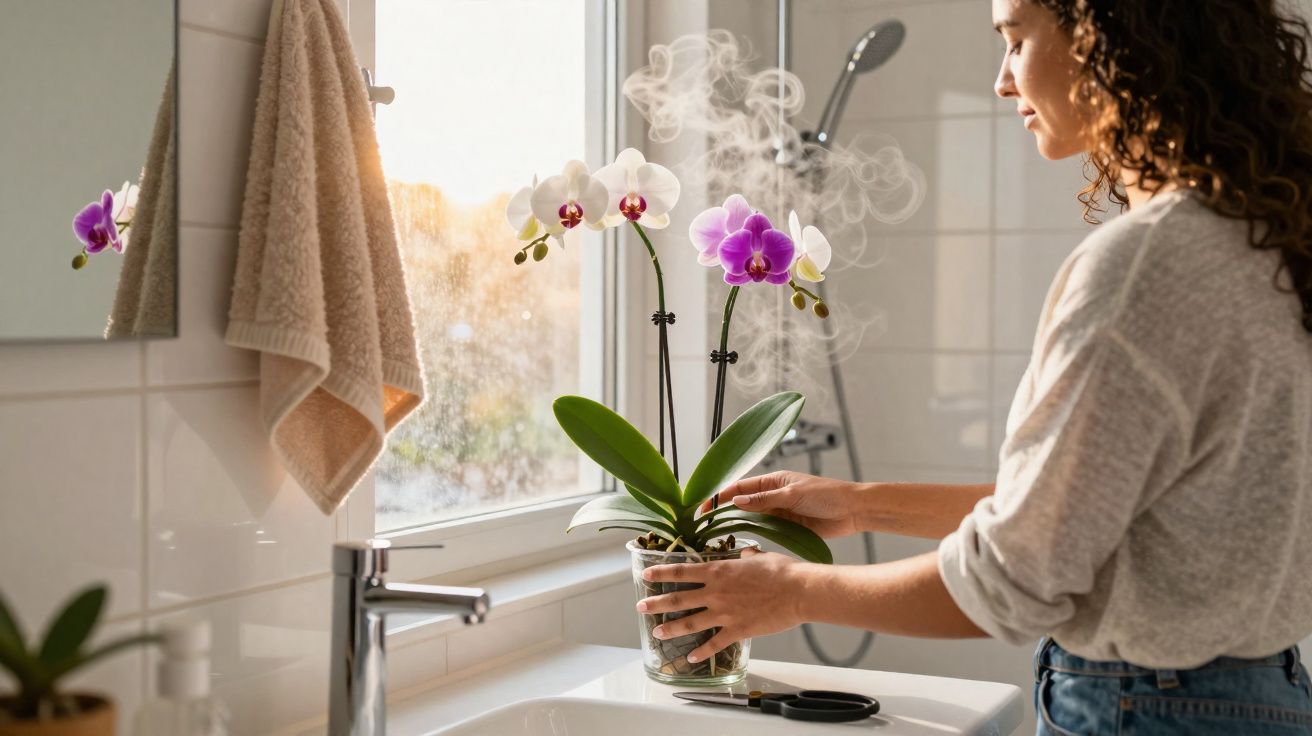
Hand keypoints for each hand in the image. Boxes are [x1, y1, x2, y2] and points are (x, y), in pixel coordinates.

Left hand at [636, 550, 812, 662]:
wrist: (798, 591)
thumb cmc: (781, 570)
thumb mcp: (759, 556)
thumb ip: (745, 557)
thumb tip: (744, 555)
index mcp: (719, 571)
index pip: (682, 571)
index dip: (661, 573)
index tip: (646, 575)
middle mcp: (715, 592)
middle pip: (679, 598)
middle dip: (657, 603)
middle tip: (641, 607)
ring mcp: (724, 613)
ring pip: (690, 622)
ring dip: (671, 628)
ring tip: (657, 633)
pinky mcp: (737, 630)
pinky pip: (714, 643)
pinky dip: (702, 652)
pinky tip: (691, 657)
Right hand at [700, 470, 861, 538]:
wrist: (853, 511)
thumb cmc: (826, 494)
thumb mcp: (792, 495)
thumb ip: (764, 500)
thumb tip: (735, 501)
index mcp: (773, 481)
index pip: (739, 486)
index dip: (720, 496)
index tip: (704, 507)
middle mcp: (773, 496)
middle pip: (742, 504)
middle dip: (725, 513)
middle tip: (706, 527)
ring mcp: (780, 512)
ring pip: (752, 519)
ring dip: (739, 526)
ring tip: (720, 538)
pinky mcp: (788, 527)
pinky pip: (766, 531)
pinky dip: (755, 536)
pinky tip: (744, 544)